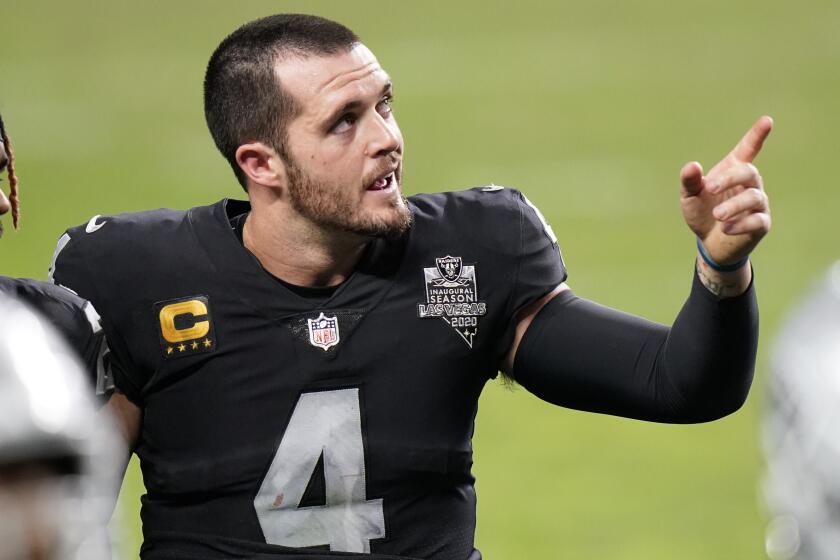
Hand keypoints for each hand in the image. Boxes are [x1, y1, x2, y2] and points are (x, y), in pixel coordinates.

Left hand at [680, 116, 772, 265]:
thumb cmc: (702, 212)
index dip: (757, 135)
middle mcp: (750, 184)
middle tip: (709, 188)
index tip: (767, 120)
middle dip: (729, 178)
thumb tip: (692, 166)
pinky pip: (757, 220)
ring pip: (753, 197)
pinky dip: (740, 224)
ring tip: (717, 215)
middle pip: (748, 172)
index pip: (748, 149)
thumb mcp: (690, 197)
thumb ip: (690, 181)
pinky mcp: (761, 223)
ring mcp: (758, 203)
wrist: (709, 242)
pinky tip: (725, 228)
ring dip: (733, 205)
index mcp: (733, 171)